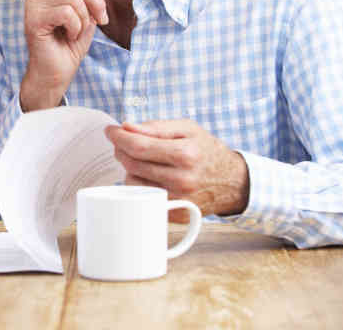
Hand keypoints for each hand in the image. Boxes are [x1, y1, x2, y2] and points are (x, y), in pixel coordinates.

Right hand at [19, 0, 113, 110]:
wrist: (55, 74)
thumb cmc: (71, 43)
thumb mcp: (88, 12)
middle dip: (96, 0)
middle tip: (101, 19)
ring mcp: (33, 4)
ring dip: (85, 18)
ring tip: (78, 31)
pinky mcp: (33, 19)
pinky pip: (67, 12)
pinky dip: (76, 27)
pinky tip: (69, 36)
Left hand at [105, 120, 250, 221]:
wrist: (232, 182)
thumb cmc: (206, 150)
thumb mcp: (187, 129)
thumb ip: (156, 126)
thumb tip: (127, 127)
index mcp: (185, 155)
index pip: (137, 146)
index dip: (118, 137)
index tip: (110, 130)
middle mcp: (182, 180)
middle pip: (131, 164)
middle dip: (121, 149)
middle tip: (124, 142)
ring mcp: (178, 200)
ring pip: (132, 182)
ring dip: (129, 168)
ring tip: (143, 160)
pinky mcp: (175, 215)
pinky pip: (141, 198)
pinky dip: (139, 185)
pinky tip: (151, 176)